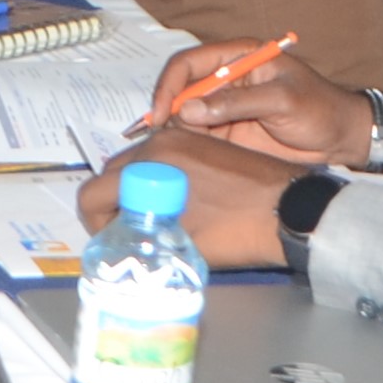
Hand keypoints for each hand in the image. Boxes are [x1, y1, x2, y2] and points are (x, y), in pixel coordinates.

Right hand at [75, 130, 299, 267]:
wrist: (290, 211)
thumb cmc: (239, 232)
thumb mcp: (181, 242)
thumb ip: (139, 236)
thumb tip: (117, 240)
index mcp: (149, 165)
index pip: (92, 191)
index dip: (92, 222)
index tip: (108, 240)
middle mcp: (159, 142)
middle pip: (110, 173)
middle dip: (110, 204)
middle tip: (127, 235)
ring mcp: (180, 139)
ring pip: (135, 166)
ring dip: (132, 191)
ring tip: (150, 220)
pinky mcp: (199, 143)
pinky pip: (160, 159)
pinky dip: (155, 180)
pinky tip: (172, 204)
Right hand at [152, 44, 364, 167]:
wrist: (341, 139)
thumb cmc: (320, 109)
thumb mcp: (281, 100)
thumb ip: (236, 103)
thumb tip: (188, 111)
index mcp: (239, 56)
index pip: (189, 63)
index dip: (169, 85)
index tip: (161, 113)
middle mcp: (225, 79)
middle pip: (180, 89)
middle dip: (165, 110)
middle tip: (158, 137)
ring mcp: (224, 107)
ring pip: (183, 115)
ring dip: (173, 131)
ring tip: (170, 151)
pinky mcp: (226, 133)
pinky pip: (196, 137)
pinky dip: (185, 146)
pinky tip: (183, 158)